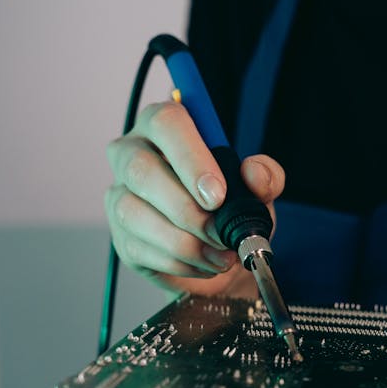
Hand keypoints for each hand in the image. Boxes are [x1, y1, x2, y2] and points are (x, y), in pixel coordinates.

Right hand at [105, 100, 284, 295]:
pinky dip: (179, 262)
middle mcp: (133, 153)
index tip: (217, 195)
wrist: (223, 254)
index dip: (191, 159)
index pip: (166, 123)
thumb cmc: (232, 208)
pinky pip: (139, 248)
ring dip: (183, 242)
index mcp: (166, 128)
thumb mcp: (258, 190)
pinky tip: (205, 264)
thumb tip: (254, 174)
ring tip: (220, 255)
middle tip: (219, 232)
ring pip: (133, 212)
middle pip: (141, 169)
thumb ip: (265, 176)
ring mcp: (120, 195)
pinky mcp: (121, 236)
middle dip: (185, 208)